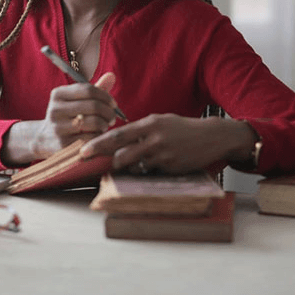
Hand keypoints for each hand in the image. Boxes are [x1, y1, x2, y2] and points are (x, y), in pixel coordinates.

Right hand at [1, 72, 118, 163]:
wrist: (46, 139)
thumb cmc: (68, 116)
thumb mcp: (76, 100)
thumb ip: (95, 89)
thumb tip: (112, 76)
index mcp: (58, 94)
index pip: (88, 90)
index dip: (105, 96)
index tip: (113, 104)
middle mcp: (55, 109)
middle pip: (93, 106)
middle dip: (108, 112)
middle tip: (112, 117)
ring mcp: (58, 127)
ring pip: (93, 122)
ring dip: (105, 124)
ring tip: (105, 126)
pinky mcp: (63, 144)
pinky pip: (90, 138)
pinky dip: (98, 137)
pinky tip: (97, 136)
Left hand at [78, 114, 256, 173]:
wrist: (211, 137)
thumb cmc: (182, 128)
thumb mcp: (160, 121)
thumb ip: (140, 129)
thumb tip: (118, 138)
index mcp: (150, 124)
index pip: (117, 135)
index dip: (98, 144)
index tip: (83, 151)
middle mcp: (154, 139)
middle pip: (121, 153)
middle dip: (107, 161)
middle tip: (96, 165)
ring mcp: (163, 155)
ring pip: (133, 166)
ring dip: (126, 168)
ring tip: (124, 166)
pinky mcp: (171, 168)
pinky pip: (149, 173)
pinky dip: (145, 171)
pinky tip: (150, 167)